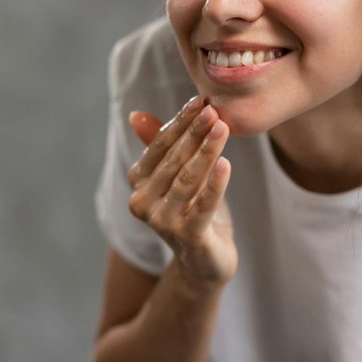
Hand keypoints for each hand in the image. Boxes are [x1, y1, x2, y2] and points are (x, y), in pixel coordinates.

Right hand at [127, 98, 237, 286]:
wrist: (205, 261)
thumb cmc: (192, 211)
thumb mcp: (177, 177)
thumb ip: (159, 147)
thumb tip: (135, 115)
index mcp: (139, 183)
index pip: (159, 145)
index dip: (179, 122)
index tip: (200, 100)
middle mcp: (143, 202)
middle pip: (174, 160)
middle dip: (195, 133)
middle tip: (214, 110)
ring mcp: (163, 221)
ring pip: (188, 179)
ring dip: (206, 151)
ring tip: (223, 128)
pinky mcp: (188, 236)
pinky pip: (204, 205)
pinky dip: (216, 184)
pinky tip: (226, 163)